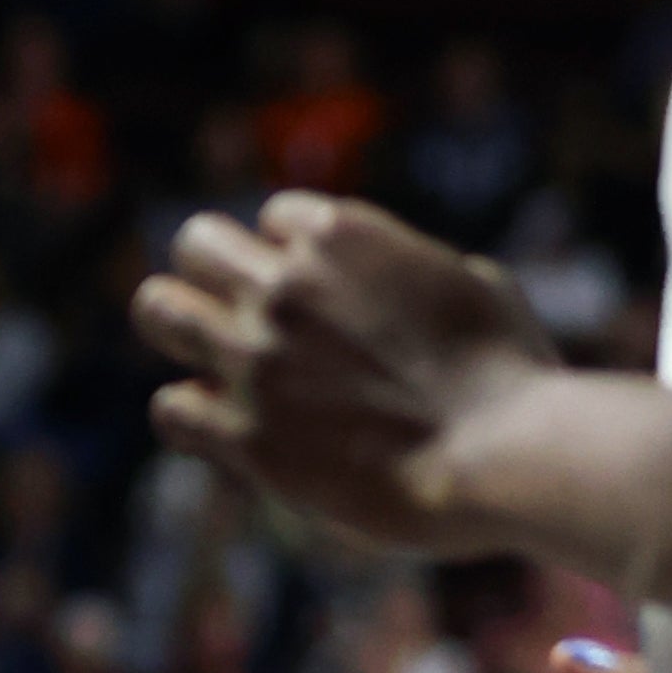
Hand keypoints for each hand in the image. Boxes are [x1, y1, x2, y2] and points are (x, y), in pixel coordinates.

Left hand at [136, 197, 539, 546]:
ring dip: (181, 330)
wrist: (503, 456)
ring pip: (159, 309)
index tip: (320, 294)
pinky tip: (226, 431)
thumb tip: (408, 277)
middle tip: (240, 315)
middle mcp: (284, 285)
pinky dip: (191, 415)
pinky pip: (170, 407)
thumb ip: (418, 268)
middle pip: (194, 243)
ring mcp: (256, 358)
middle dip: (213, 273)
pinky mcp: (245, 434)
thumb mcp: (477, 284)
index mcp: (340, 234)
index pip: (274, 217)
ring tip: (210, 361)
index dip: (294, 255)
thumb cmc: (512, 374)